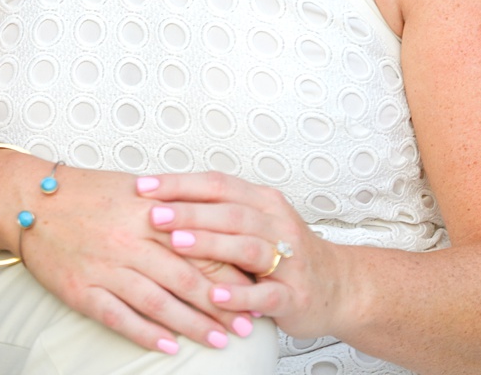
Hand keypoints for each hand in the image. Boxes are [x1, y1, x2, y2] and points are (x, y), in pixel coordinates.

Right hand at [0, 162, 282, 355]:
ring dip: (191, 324)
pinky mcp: (81, 290)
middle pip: (185, 278)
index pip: (201, 244)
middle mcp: (131, 242)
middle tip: (249, 323)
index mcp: (150, 213)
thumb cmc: (87, 192)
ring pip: (157, 302)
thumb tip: (216, 218)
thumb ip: (174, 205)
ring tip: (220, 340)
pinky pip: (118, 317)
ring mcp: (105, 268)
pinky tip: (168, 346)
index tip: (257, 284)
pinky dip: (145, 334)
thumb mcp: (137, 190)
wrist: (31, 201)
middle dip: (221, 304)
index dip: (231, 267)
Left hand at [138, 172, 347, 342]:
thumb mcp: (256, 223)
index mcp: (263, 202)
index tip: (143, 186)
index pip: (218, 184)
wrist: (337, 285)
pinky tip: (216, 297)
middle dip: (189, 211)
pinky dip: (240, 296)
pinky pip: (266, 293)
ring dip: (210, 244)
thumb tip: (163, 197)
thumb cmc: (285, 253)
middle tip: (152, 214)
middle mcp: (277, 223)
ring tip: (177, 243)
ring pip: (247, 246)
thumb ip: (220, 211)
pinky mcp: (294, 294)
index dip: (180, 183)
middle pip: (230, 211)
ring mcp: (289, 259)